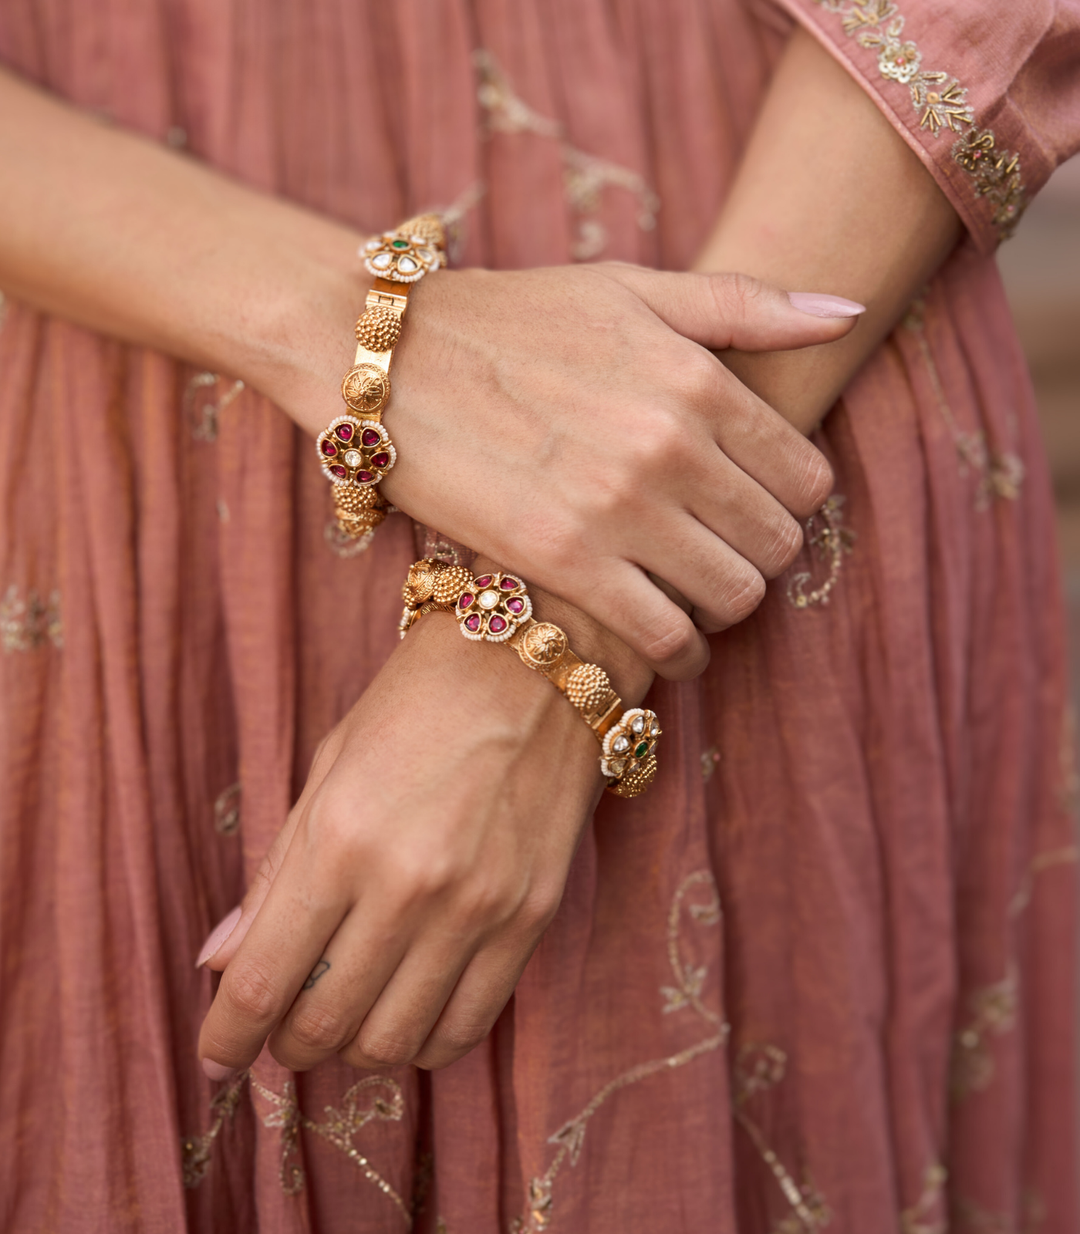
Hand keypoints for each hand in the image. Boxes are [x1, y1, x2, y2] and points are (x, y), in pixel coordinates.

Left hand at [197, 607, 615, 1075]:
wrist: (535, 664)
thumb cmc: (417, 703)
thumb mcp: (328, 767)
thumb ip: (276, 874)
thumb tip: (221, 962)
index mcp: (339, 838)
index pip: (262, 982)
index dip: (226, 1036)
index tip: (214, 1054)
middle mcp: (407, 885)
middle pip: (323, 1026)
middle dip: (285, 1046)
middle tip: (281, 1029)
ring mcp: (477, 908)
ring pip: (393, 1042)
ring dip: (353, 1049)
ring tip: (347, 1018)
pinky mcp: (531, 919)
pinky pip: (468, 1027)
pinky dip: (425, 1043)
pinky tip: (409, 1014)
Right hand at [274, 264, 858, 679]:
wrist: (389, 361)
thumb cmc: (512, 321)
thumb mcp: (630, 289)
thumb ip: (744, 304)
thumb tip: (847, 312)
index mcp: (698, 379)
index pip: (806, 475)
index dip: (790, 505)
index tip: (756, 511)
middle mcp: (670, 444)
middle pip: (778, 542)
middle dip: (761, 557)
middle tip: (725, 556)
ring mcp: (619, 507)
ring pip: (734, 595)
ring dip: (725, 606)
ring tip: (695, 597)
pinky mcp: (565, 561)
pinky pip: (665, 635)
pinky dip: (680, 651)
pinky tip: (666, 642)